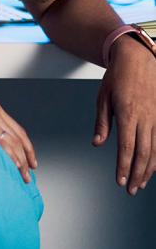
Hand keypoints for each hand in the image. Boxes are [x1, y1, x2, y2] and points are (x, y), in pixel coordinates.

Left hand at [92, 36, 155, 194]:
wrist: (138, 58)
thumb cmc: (117, 76)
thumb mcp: (103, 96)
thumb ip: (102, 122)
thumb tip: (97, 144)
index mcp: (128, 113)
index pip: (126, 147)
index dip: (123, 167)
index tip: (120, 181)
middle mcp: (145, 118)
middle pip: (143, 153)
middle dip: (136, 174)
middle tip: (130, 189)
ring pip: (155, 150)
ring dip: (148, 169)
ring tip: (140, 183)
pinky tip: (153, 166)